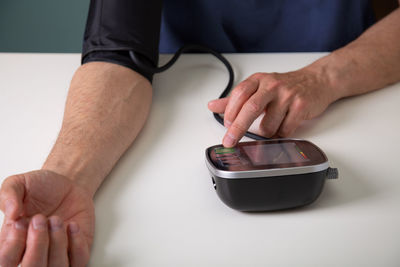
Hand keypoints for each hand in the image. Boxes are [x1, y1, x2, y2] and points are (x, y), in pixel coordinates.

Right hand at [0, 170, 94, 266]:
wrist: (67, 185)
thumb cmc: (41, 188)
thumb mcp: (19, 183)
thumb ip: (8, 195)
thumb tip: (12, 213)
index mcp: (12, 243)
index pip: (5, 262)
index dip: (13, 245)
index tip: (21, 222)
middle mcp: (32, 254)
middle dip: (37, 244)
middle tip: (41, 219)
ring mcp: (56, 256)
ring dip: (57, 243)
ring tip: (57, 219)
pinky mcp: (77, 252)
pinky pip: (79, 262)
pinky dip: (77, 243)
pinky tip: (72, 225)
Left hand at [208, 68, 338, 146]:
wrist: (317, 80)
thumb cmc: (284, 86)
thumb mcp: (257, 88)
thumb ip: (235, 99)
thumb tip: (213, 106)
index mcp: (258, 80)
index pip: (239, 95)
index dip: (230, 112)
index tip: (226, 126)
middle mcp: (272, 85)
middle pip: (250, 108)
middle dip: (238, 128)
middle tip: (230, 141)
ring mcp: (287, 95)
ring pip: (268, 125)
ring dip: (267, 133)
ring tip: (272, 124)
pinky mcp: (300, 106)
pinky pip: (285, 130)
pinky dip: (281, 133)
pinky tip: (284, 124)